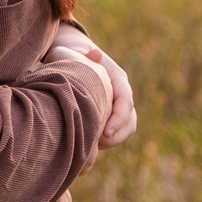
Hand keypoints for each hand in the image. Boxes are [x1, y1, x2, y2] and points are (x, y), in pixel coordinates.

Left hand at [47, 30, 137, 147]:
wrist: (72, 57)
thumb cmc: (71, 56)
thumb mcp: (73, 53)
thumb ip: (82, 55)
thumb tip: (95, 55)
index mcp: (117, 78)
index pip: (125, 100)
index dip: (118, 118)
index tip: (106, 133)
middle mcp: (120, 94)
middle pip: (130, 120)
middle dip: (116, 136)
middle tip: (96, 145)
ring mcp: (116, 107)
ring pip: (125, 130)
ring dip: (111, 142)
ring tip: (91, 148)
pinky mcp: (109, 118)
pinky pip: (113, 135)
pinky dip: (103, 143)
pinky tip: (86, 146)